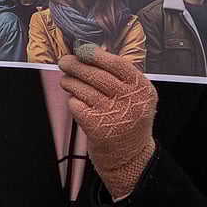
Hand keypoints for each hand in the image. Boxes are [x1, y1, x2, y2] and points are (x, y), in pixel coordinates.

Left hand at [58, 43, 156, 199]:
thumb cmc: (128, 120)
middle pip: (96, 75)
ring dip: (69, 82)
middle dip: (75, 65)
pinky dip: (72, 101)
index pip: (118, 65)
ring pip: (82, 88)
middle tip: (64, 62)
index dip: (97, 55)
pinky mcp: (96, 127)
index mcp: (142, 89)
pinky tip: (77, 103)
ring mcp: (113, 114)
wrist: (130, 156)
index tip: (83, 50)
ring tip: (67, 81)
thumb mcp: (136, 97)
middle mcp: (130, 101)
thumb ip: (119, 77)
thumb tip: (88, 53)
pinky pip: (75, 104)